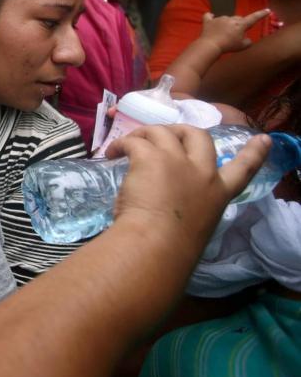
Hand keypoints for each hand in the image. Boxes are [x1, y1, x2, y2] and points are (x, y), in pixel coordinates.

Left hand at [106, 125, 270, 244]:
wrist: (156, 243)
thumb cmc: (170, 246)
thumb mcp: (190, 225)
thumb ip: (186, 207)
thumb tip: (162, 203)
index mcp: (217, 194)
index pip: (243, 169)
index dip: (254, 154)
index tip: (264, 139)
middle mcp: (202, 173)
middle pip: (198, 136)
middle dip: (180, 130)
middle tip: (160, 134)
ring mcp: (177, 161)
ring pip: (162, 132)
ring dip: (144, 134)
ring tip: (125, 147)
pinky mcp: (151, 157)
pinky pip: (135, 141)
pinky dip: (121, 144)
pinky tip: (112, 154)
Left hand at [199, 8, 270, 53]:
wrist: (211, 45)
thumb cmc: (228, 46)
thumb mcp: (242, 46)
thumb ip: (248, 42)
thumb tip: (247, 40)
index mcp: (241, 24)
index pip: (253, 18)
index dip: (261, 14)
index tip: (267, 10)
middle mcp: (230, 19)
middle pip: (238, 19)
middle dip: (239, 24)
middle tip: (237, 33)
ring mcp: (218, 19)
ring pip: (226, 19)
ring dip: (226, 24)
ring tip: (223, 34)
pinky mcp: (208, 21)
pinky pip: (208, 16)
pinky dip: (210, 17)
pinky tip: (211, 18)